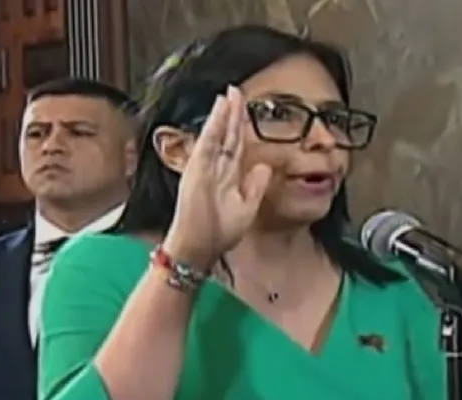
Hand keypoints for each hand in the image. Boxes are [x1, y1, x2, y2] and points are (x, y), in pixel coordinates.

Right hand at [164, 85, 272, 266]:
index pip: (236, 145)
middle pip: (228, 134)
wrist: (201, 248)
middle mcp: (215, 168)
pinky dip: (214, 124)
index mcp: (227, 176)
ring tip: (230, 93)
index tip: (246, 109)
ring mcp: (205, 167)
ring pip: (218, 133)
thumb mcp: (247, 207)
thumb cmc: (220, 232)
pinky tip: (220, 109)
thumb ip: (256, 186)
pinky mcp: (197, 169)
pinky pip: (207, 141)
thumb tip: (264, 166)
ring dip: (224, 113)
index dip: (242, 127)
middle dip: (233, 113)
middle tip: (237, 91)